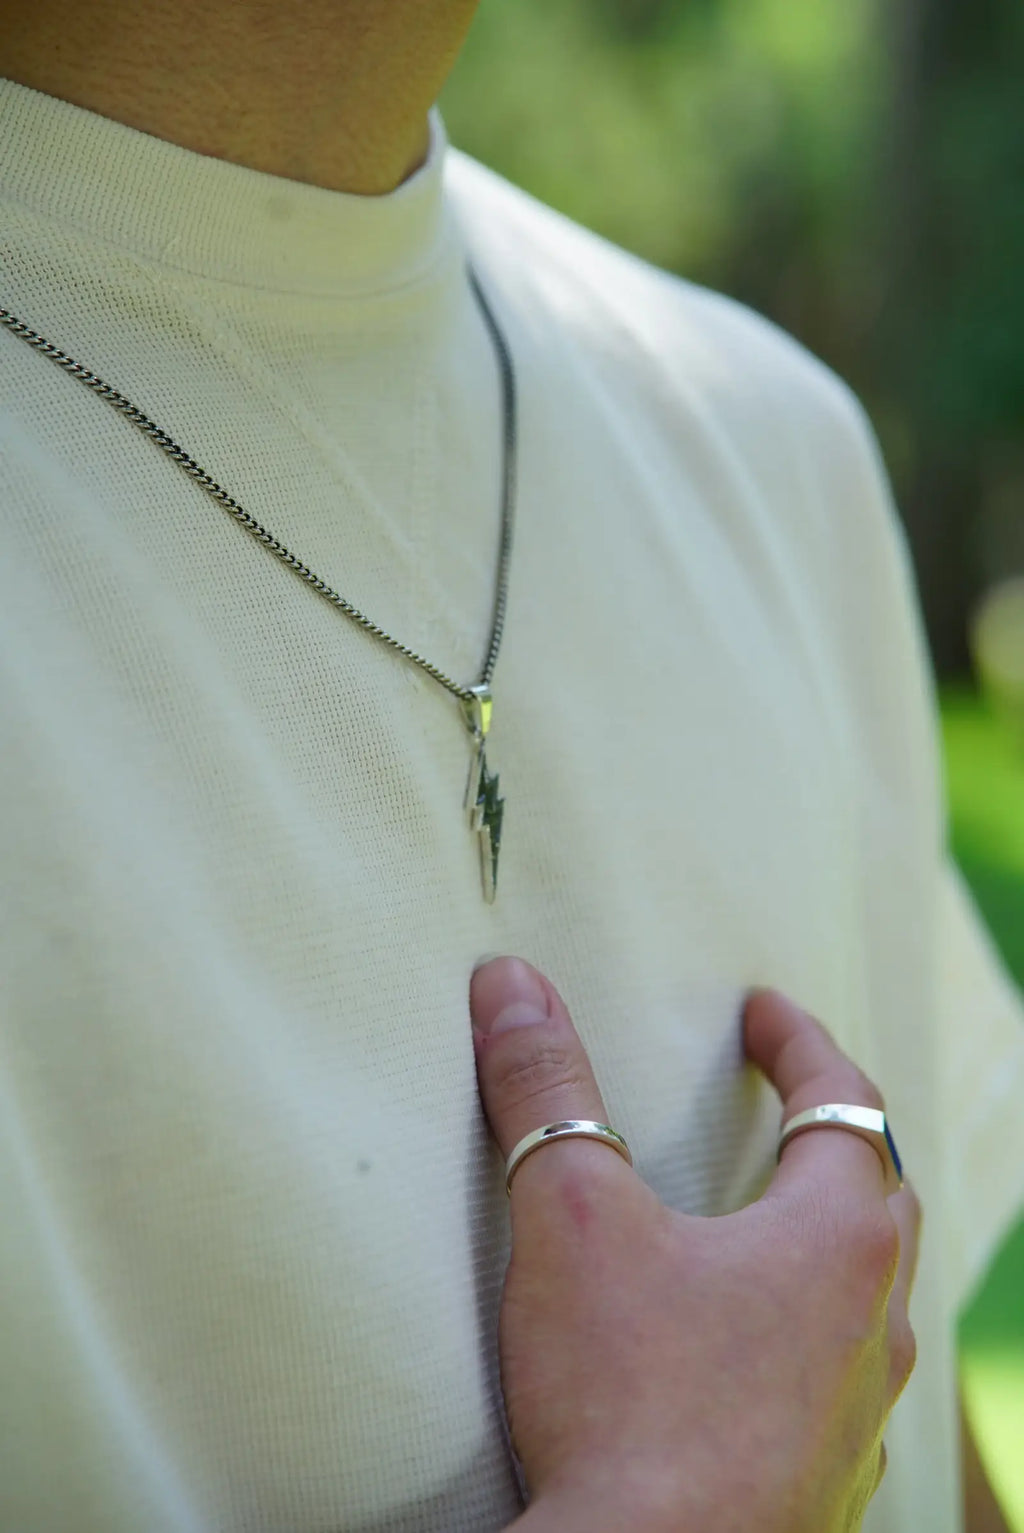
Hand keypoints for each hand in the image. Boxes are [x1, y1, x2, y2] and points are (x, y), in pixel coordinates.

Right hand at [470, 957, 920, 1532]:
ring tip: (772, 1225)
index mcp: (833, 1242)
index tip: (762, 1012)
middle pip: (881, 1197)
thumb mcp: (572, 1218)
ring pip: (873, 1300)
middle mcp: (871, 1326)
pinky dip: (811, 1341)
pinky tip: (756, 1359)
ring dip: (832, 1245)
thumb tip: (510, 986)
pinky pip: (843, 1386)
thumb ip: (543, 1092)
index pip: (843, 1102)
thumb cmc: (628, 1402)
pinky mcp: (825, 1485)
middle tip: (786, 1103)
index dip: (798, 1043)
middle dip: (836, 1135)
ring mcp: (858, 1416)